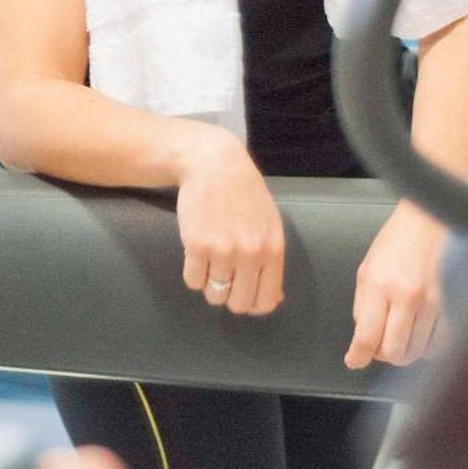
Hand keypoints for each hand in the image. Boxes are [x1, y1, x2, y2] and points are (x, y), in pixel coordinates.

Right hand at [174, 126, 285, 315]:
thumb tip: (274, 298)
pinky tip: (197, 254)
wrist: (214, 164)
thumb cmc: (244, 193)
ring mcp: (222, 250)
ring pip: (214, 295)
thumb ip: (272, 260)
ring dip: (210, 284)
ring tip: (210, 262)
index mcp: (273, 250)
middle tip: (224, 278)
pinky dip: (193, 273)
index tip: (243, 295)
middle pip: (239, 304)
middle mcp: (250, 254)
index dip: (253, 304)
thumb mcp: (269, 223)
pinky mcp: (196, 244)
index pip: (266, 300)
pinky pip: (193, 281)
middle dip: (230, 296)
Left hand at [346, 201, 447, 369]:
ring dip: (405, 351)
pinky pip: (439, 344)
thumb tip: (362, 340)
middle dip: (383, 355)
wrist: (428, 222)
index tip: (354, 360)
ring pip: (416, 352)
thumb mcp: (367, 270)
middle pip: (393, 352)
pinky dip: (428, 347)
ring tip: (401, 335)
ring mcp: (431, 302)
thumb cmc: (395, 242)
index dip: (357, 356)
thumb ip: (362, 306)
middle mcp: (406, 295)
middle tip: (380, 344)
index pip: (366, 336)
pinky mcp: (451, 305)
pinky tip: (420, 334)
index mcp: (379, 285)